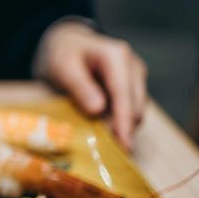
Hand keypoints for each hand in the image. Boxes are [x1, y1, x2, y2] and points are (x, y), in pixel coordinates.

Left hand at [37, 22, 147, 149]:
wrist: (65, 44)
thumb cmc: (62, 55)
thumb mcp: (63, 68)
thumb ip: (80, 87)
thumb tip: (98, 110)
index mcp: (116, 56)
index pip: (123, 94)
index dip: (124, 121)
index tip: (123, 145)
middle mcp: (131, 65)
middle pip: (136, 104)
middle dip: (126, 129)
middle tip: (111, 152)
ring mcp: (134, 76)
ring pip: (136, 109)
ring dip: (124, 127)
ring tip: (107, 145)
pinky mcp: (131, 86)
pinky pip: (130, 108)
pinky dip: (120, 121)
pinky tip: (107, 133)